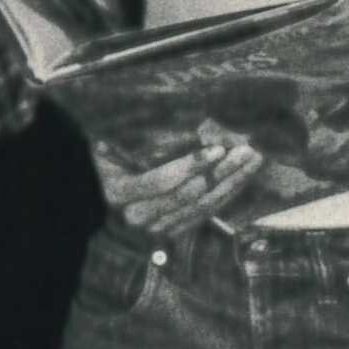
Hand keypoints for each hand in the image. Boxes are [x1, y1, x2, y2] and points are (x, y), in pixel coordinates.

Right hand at [95, 124, 264, 237]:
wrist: (96, 190)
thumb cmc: (103, 157)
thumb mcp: (110, 143)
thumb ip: (134, 138)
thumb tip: (168, 118)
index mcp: (118, 191)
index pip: (160, 181)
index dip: (190, 166)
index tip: (216, 148)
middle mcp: (137, 216)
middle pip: (188, 196)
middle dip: (220, 172)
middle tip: (246, 150)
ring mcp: (155, 227)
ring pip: (201, 207)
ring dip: (230, 183)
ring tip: (251, 160)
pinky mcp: (171, 230)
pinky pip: (204, 214)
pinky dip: (226, 196)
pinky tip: (242, 178)